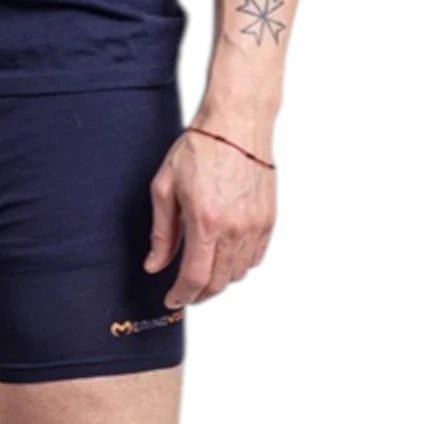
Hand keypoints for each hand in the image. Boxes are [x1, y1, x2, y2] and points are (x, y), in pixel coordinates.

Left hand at [143, 129, 275, 306]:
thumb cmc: (200, 148)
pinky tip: (224, 255)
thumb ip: (161, 232)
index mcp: (205, 221)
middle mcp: (234, 228)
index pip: (195, 278)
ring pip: (238, 274)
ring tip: (203, 271)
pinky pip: (255, 258)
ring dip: (219, 280)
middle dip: (199, 293)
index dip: (182, 295)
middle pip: (218, 282)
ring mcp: (255, 226)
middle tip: (185, 291)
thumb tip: (155, 265)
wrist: (236, 125)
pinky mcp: (268, 220)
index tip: (173, 299)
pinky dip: (239, 265)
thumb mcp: (166, 187)